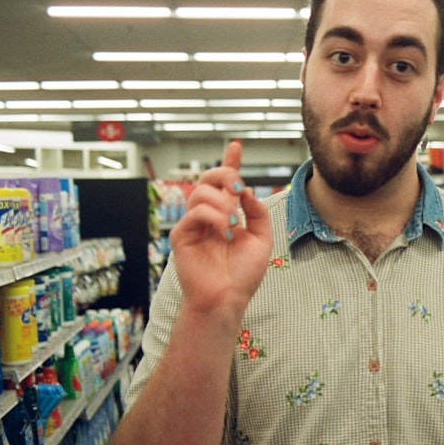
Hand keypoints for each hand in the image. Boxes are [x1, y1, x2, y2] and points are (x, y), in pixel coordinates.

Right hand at [169, 140, 271, 313]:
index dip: (230, 162)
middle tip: (238, 187)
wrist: (228, 298)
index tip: (236, 145)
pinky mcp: (182, 236)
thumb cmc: (243, 275)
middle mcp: (209, 216)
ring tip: (233, 222)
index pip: (226, 184)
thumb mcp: (261, 239)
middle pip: (209, 179)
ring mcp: (194, 225)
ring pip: (201, 193)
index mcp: (227, 215)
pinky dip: (212, 216)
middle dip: (225, 175)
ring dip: (221, 202)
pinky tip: (224, 231)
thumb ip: (257, 213)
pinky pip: (194, 213)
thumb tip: (246, 191)